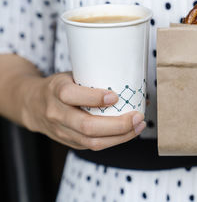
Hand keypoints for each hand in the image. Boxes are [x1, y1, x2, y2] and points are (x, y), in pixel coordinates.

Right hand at [21, 72, 145, 149]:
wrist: (33, 104)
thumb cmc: (60, 86)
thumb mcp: (71, 75)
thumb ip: (94, 78)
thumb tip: (132, 81)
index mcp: (56, 90)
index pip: (71, 95)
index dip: (94, 97)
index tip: (115, 96)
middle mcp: (56, 113)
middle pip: (87, 126)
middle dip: (117, 124)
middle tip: (137, 116)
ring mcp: (62, 131)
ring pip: (93, 142)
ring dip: (121, 136)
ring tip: (139, 126)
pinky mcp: (70, 142)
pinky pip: (94, 146)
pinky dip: (115, 140)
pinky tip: (129, 132)